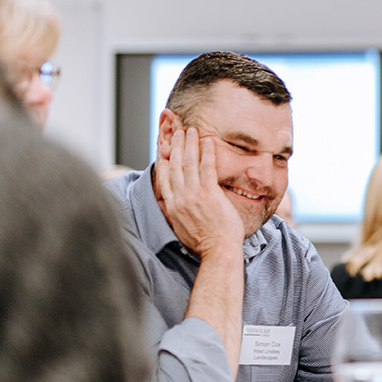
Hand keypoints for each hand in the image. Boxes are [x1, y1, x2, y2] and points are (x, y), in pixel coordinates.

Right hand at [157, 126, 242, 257]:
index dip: (163, 160)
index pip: (164, 178)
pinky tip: (208, 141)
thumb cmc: (203, 243)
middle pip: (174, 165)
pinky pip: (207, 167)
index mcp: (172, 206)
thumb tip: (171, 207)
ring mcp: (194, 195)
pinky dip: (207, 152)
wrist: (217, 250)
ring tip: (191, 130)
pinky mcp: (210, 194)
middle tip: (177, 131)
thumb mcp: (180, 228)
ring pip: (188, 163)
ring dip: (189, 144)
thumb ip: (175, 214)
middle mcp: (180, 198)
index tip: (164, 148)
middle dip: (175, 146)